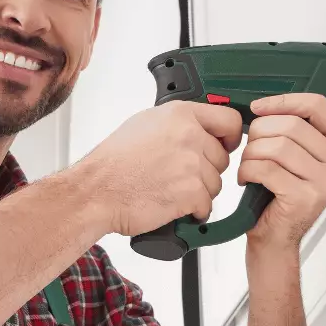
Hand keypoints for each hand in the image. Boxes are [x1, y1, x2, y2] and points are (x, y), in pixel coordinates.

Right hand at [84, 101, 242, 236]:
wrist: (96, 192)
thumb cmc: (112, 164)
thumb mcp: (144, 125)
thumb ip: (177, 123)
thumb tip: (200, 128)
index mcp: (179, 114)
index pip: (229, 120)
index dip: (229, 137)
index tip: (223, 146)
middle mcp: (189, 135)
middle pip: (222, 158)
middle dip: (206, 171)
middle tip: (180, 177)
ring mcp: (191, 164)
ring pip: (216, 184)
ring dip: (198, 193)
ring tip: (170, 191)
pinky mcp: (191, 192)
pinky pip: (206, 205)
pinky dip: (193, 211)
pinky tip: (173, 205)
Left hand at [239, 93, 325, 251]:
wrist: (276, 237)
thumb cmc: (280, 195)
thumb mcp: (294, 156)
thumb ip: (292, 129)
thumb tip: (265, 104)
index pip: (316, 105)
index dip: (283, 101)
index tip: (258, 107)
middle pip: (291, 124)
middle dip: (260, 132)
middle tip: (250, 148)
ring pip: (277, 146)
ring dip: (252, 154)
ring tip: (249, 166)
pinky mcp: (305, 197)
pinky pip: (267, 169)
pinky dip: (248, 171)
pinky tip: (247, 179)